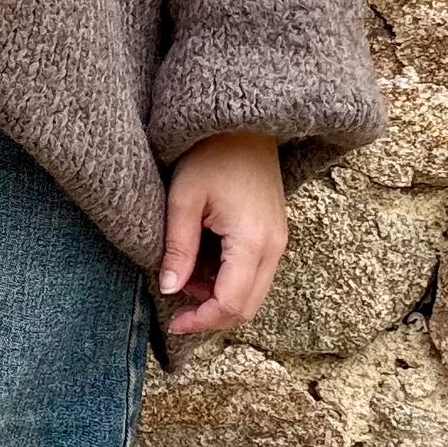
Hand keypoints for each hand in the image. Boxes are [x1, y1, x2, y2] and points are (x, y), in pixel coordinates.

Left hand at [158, 131, 287, 335]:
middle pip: (247, 306)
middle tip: (176, 308)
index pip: (231, 303)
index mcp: (252, 240)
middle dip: (210, 315)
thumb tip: (169, 289)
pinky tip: (201, 264)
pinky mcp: (274, 234)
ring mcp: (278, 241)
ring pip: (253, 293)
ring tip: (184, 275)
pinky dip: (228, 281)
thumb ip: (178, 248)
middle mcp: (274, 246)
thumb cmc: (211, 154)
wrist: (243, 124)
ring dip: (218, 297)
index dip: (201, 320)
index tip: (173, 321)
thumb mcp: (183, 200)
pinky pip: (255, 273)